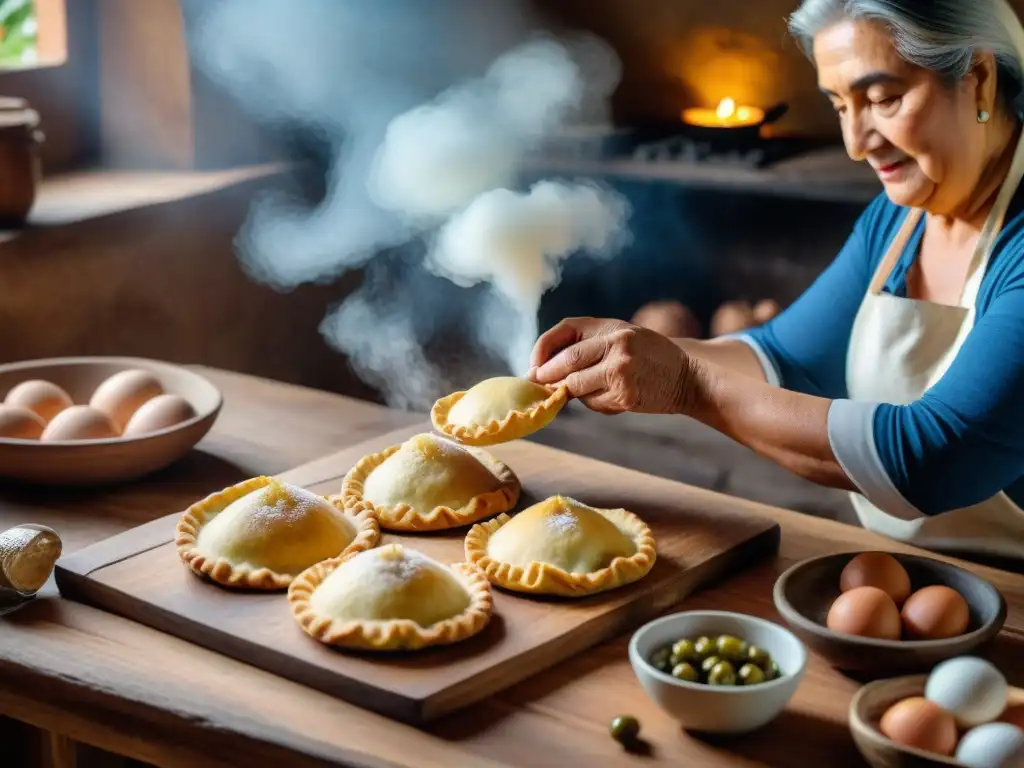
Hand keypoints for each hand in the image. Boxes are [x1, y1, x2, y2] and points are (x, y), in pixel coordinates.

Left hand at [528, 317, 697, 414]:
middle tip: (538, 383)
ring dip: (576, 393)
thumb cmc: (646, 355)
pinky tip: (614, 397)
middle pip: (567, 364)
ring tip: (595, 387)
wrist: (687, 375)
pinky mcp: (626, 396)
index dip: (542, 351)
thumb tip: (539, 371)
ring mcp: (621, 372)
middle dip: (548, 376)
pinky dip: (595, 403)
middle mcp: (617, 346)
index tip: (533, 366)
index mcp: (611, 328)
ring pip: (577, 387)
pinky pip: (594, 404)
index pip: (564, 333)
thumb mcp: (619, 336)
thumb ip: (585, 346)